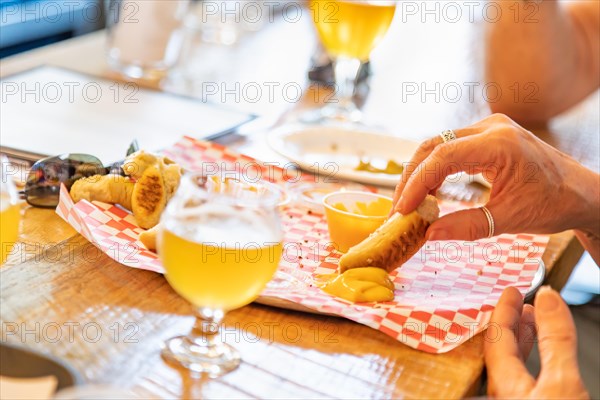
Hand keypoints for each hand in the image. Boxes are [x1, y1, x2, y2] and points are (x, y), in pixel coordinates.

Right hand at [392, 114, 598, 242]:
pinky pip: (451, 147)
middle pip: (433, 145)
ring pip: (438, 144)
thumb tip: (428, 234)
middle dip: (411, 177)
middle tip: (398, 207)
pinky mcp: (488, 136)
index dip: (416, 184)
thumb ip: (466, 227)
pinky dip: (434, 168)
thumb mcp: (508, 220)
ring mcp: (490, 128)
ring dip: (420, 172)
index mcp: (500, 144)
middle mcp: (492, 128)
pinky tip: (427, 191)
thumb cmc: (554, 204)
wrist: (582, 193)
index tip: (403, 209)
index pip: (442, 157)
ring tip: (408, 202)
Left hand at [485, 286, 587, 398]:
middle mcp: (501, 394)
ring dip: (522, 341)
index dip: (505, 309)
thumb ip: (555, 341)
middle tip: (523, 303)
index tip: (512, 291)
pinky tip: (538, 361)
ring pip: (510, 364)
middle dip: (513, 322)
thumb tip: (547, 299)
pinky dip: (528, 360)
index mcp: (503, 384)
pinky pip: (518, 377)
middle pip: (500, 348)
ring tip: (533, 325)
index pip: (496, 336)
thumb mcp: (562, 382)